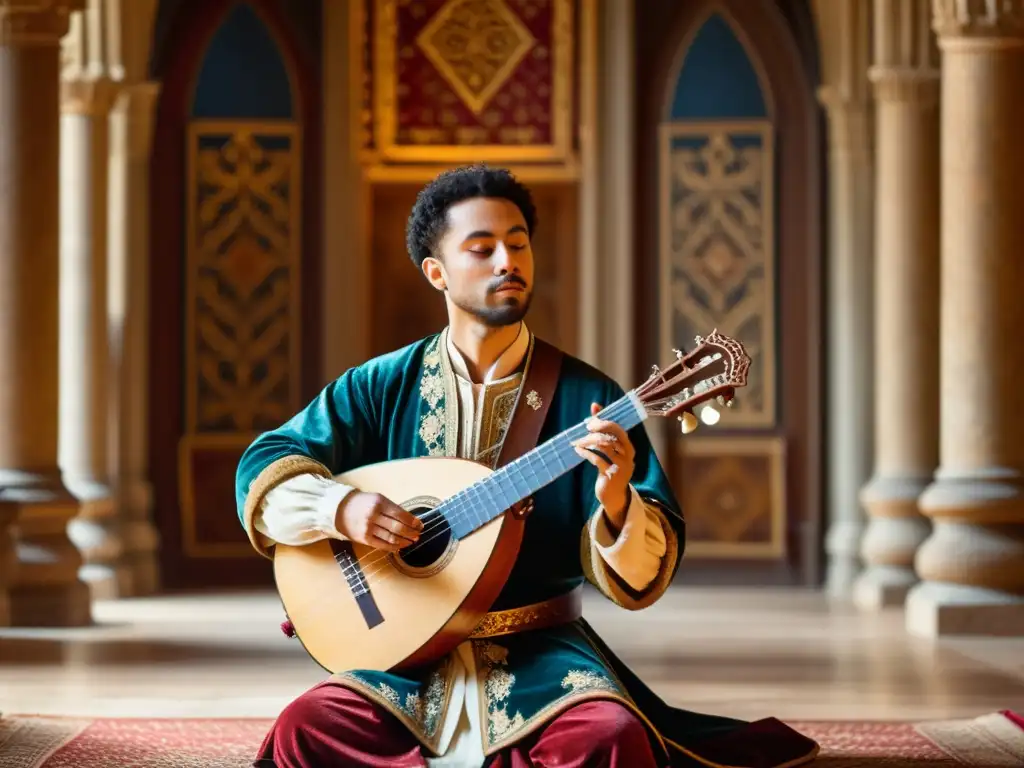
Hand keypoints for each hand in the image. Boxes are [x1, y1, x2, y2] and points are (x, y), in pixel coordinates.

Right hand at [335, 491, 423, 551]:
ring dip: (404, 541)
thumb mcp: (378, 499)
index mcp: (379, 503)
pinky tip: (400, 546)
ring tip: (411, 541)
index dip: (412, 521)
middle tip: (418, 534)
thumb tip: (410, 520)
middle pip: (398, 527)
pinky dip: (393, 547)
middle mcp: (373, 515)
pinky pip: (382, 545)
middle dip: (411, 532)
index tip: (420, 525)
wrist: (340, 509)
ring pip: (391, 538)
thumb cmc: (363, 503)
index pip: (401, 514)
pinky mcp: (364, 539)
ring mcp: (368, 528)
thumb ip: (392, 508)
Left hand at [571, 403, 634, 522]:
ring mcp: (621, 466)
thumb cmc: (610, 467)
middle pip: (616, 434)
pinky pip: (597, 459)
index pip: (619, 428)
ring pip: (605, 446)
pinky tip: (578, 451)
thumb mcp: (609, 450)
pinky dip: (586, 453)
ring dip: (588, 441)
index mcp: (628, 447)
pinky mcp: (611, 475)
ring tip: (578, 442)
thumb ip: (603, 429)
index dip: (605, 421)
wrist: (613, 496)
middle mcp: (628, 455)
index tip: (590, 419)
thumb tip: (595, 405)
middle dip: (600, 428)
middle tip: (586, 427)